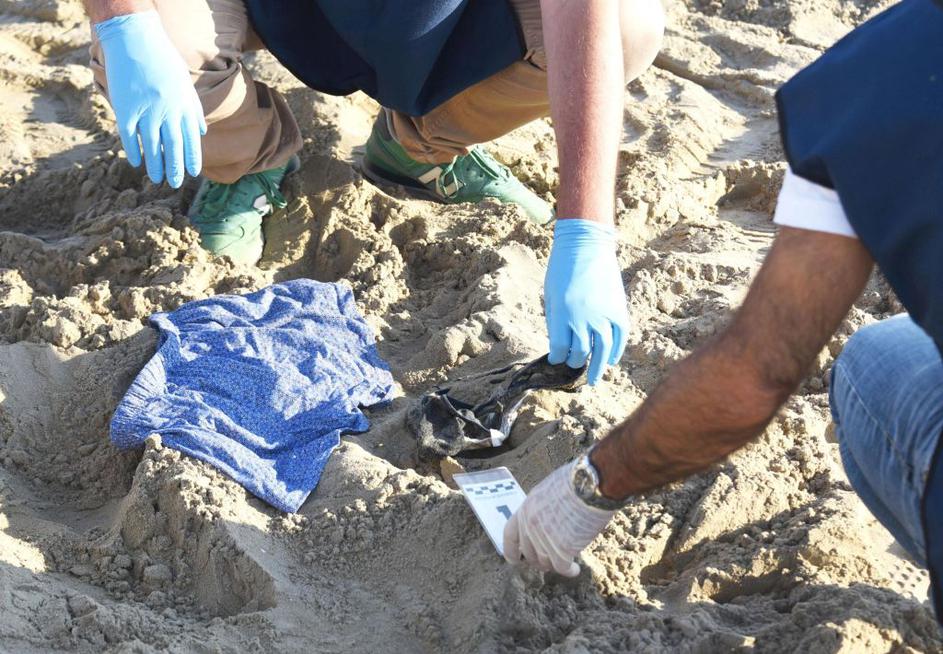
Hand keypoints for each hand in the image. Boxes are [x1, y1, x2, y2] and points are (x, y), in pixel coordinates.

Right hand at [96, 11, 205, 187]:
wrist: (135, 39)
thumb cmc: (163, 61)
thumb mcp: (185, 84)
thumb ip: (193, 109)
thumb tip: (202, 132)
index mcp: (184, 106)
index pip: (191, 139)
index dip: (192, 158)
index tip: (193, 173)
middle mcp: (167, 111)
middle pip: (172, 147)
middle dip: (175, 168)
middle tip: (175, 184)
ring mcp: (146, 110)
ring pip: (152, 146)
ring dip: (155, 166)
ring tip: (157, 180)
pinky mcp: (126, 108)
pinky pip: (130, 136)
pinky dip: (134, 151)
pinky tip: (136, 162)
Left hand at [503, 460, 613, 576]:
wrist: (591, 485)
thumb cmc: (575, 482)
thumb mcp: (548, 491)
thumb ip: (541, 509)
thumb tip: (546, 521)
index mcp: (526, 509)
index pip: (510, 536)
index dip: (511, 551)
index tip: (515, 561)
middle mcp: (530, 525)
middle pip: (530, 554)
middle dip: (540, 561)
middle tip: (552, 562)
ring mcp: (544, 538)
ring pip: (546, 562)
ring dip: (556, 565)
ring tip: (568, 564)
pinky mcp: (562, 549)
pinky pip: (562, 568)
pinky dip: (569, 571)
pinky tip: (575, 570)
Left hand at [544, 219, 628, 384]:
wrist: (586, 246)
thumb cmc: (561, 269)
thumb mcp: (550, 295)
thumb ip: (555, 321)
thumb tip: (560, 345)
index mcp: (562, 314)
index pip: (558, 349)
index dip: (556, 358)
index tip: (555, 359)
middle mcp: (583, 318)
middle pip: (580, 352)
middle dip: (574, 362)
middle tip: (573, 366)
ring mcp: (603, 315)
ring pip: (602, 350)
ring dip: (597, 368)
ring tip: (592, 380)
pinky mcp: (618, 310)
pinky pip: (620, 338)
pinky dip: (615, 352)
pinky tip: (610, 361)